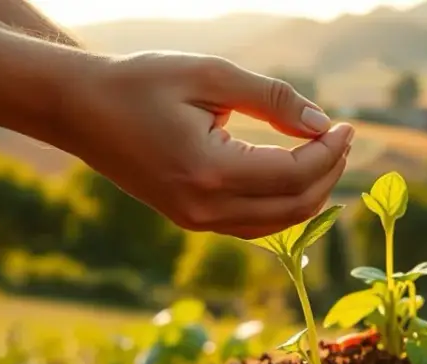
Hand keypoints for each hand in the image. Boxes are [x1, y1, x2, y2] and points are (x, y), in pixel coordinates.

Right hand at [59, 52, 352, 238]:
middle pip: (296, 207)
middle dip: (329, 174)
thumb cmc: (142, 82)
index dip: (330, 153)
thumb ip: (272, 99)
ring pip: (279, 223)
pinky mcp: (193, 220)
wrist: (79, 107)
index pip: (295, 175)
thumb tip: (323, 125)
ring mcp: (198, 220)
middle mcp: (205, 208)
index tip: (346, 126)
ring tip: (327, 153)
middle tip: (342, 139)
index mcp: (209, 172)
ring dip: (312, 192)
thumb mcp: (210, 75)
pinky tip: (298, 173)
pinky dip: (285, 204)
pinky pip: (256, 224)